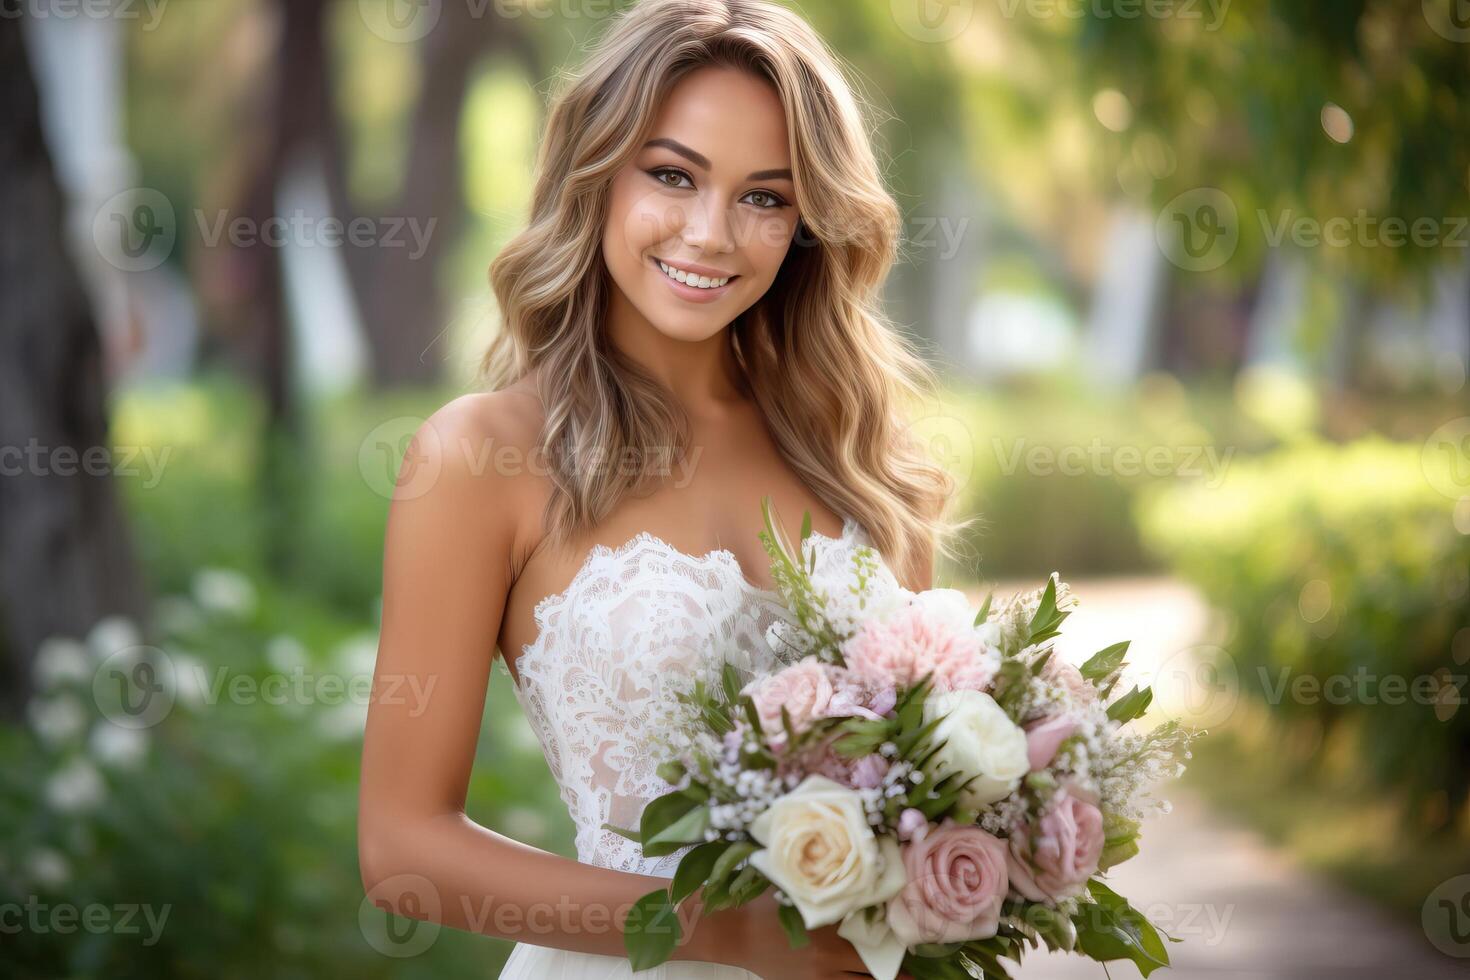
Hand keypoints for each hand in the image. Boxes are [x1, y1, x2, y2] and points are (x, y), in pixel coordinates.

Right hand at [697, 890, 914, 979]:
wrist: (735, 931)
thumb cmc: (767, 904)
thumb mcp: (804, 894)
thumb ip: (834, 897)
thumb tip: (866, 891)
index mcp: (833, 935)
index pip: (877, 948)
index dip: (899, 956)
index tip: (918, 955)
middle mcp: (830, 961)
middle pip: (873, 976)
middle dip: (899, 978)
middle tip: (918, 976)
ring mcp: (818, 978)